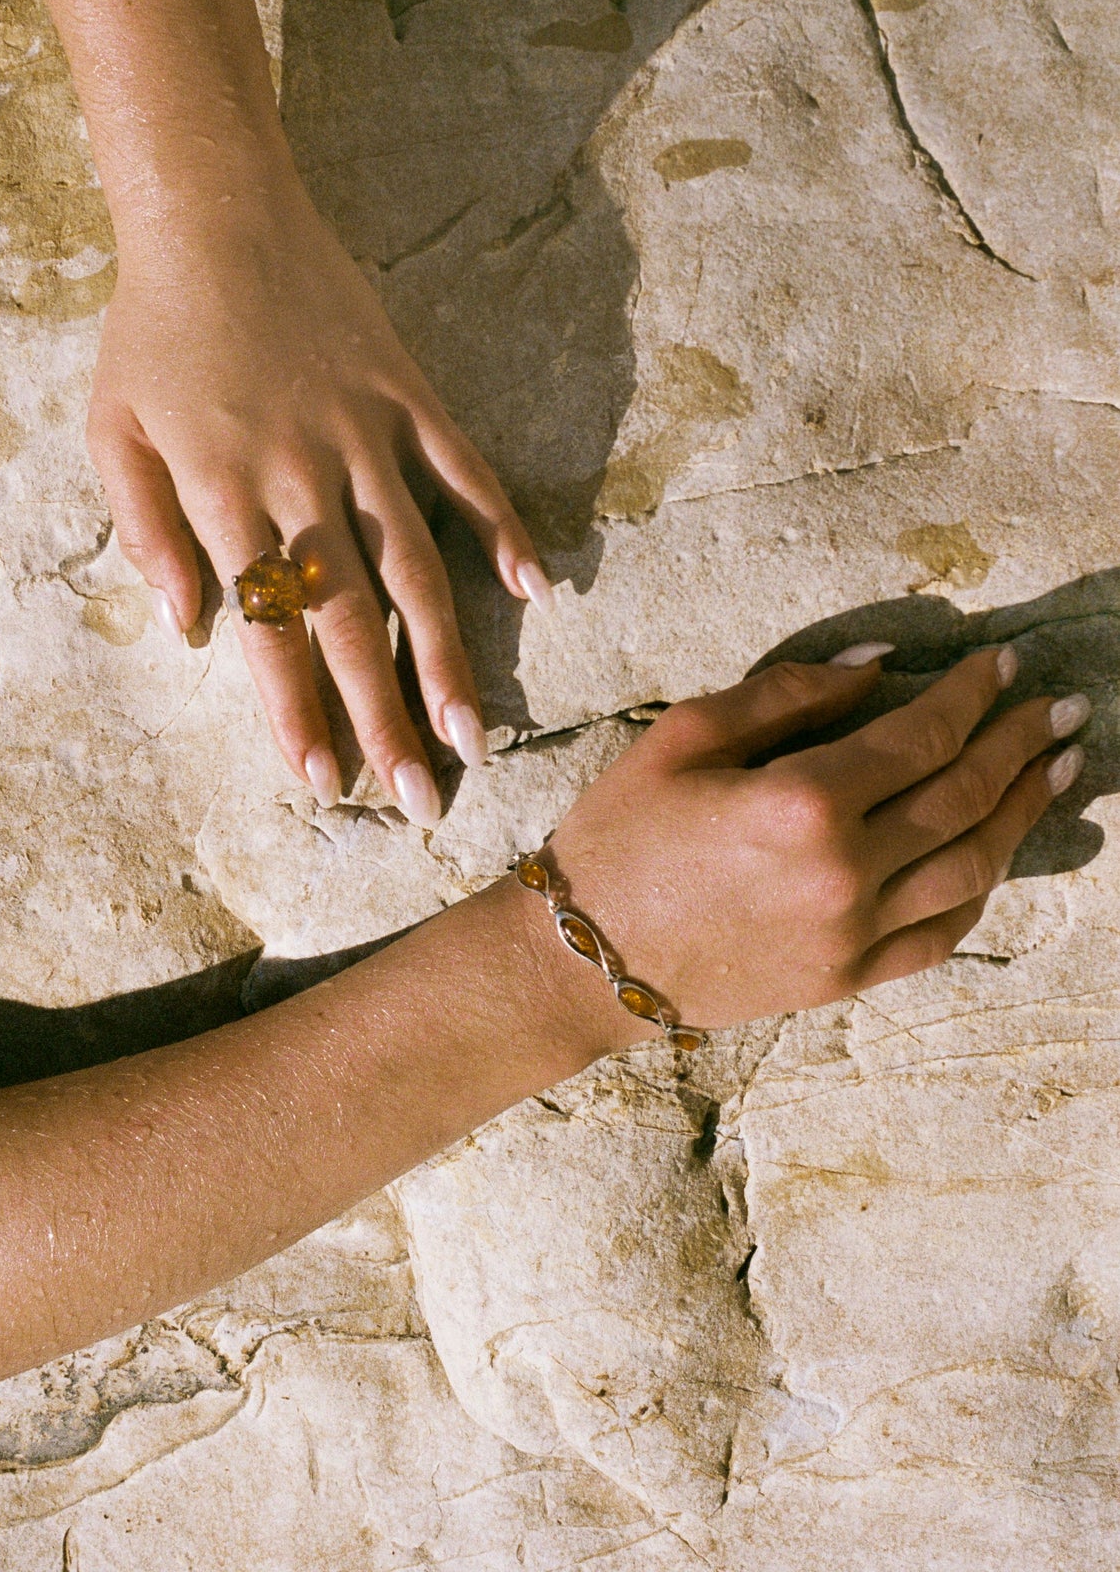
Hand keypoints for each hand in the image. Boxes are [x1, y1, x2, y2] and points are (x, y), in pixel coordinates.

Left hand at [86, 184, 547, 822]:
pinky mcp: (408, 395)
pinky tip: (538, 588)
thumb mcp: (111, 432)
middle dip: (386, 718)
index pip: (267, 630)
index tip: (325, 784)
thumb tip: (190, 627)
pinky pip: (465, 470)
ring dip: (451, 656)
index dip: (297, 712)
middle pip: (354, 620)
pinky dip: (503, 527)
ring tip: (476, 733)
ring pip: (418, 566)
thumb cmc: (152, 333)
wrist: (214, 215)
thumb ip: (144, 533)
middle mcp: (304, 479)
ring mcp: (366, 436)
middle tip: (420, 800)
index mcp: (225, 497)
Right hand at [535, 642, 1087, 1043]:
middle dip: (1021, 744)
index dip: (974, 693)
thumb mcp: (684, 737)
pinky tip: (997, 850)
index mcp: (802, 803)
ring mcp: (852, 935)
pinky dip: (980, 887)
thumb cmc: (620, 832)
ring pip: (971, 867)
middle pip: (965, 796)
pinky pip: (941, 932)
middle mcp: (843, 873)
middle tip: (1059, 709)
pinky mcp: (845, 979)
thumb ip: (787, 693)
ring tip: (1054, 770)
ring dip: (1022, 812)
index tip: (1003, 662)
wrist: (582, 958)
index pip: (924, 736)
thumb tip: (876, 667)